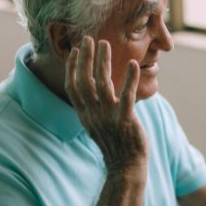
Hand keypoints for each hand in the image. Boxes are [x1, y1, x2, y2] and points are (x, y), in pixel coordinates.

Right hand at [64, 36, 147, 174]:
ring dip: (103, 62)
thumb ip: (92, 107)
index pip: (72, 87)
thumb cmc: (114, 143)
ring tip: (105, 44)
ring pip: (102, 84)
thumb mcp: (96, 124)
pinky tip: (133, 64)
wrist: (125, 166)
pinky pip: (127, 96)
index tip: (75, 50)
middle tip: (88, 39)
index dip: (72, 67)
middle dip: (84, 58)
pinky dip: (130, 79)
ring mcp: (108, 117)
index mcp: (84, 115)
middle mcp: (93, 114)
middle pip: (84, 81)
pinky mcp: (125, 120)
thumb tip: (91, 89)